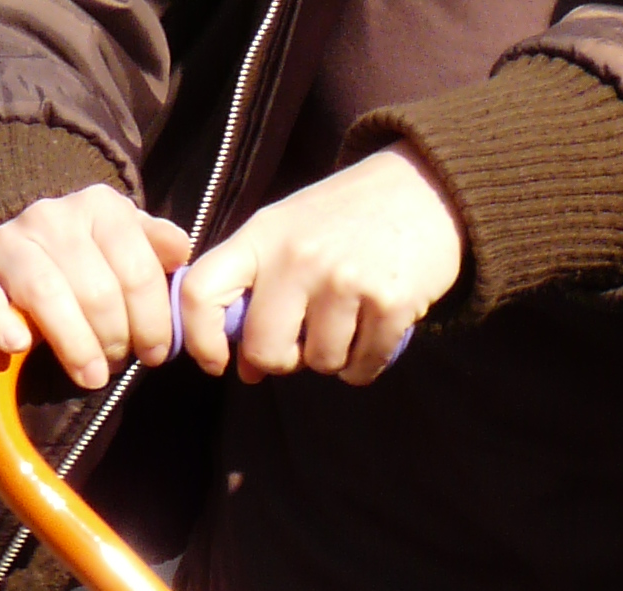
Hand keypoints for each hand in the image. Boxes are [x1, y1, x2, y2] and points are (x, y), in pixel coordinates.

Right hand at [0, 184, 189, 388]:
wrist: (29, 259)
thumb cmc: (95, 266)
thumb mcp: (133, 250)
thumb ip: (157, 249)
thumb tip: (180, 251)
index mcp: (100, 207)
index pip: (136, 269)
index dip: (152, 321)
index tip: (155, 353)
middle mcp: (52, 216)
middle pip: (96, 290)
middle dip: (116, 339)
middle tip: (118, 363)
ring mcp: (10, 242)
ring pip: (48, 295)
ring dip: (75, 345)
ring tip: (90, 375)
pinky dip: (0, 325)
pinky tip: (20, 346)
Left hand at [179, 147, 462, 384]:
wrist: (423, 189)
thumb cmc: (346, 219)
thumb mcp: (289, 235)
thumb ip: (258, 294)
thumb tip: (245, 369)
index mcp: (263, 236)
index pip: (202, 291)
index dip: (200, 339)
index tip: (218, 362)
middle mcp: (298, 256)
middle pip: (266, 350)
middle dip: (284, 359)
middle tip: (304, 338)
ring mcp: (345, 280)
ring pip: (320, 364)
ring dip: (333, 356)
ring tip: (349, 317)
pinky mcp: (389, 304)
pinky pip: (361, 369)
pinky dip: (366, 361)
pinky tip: (374, 326)